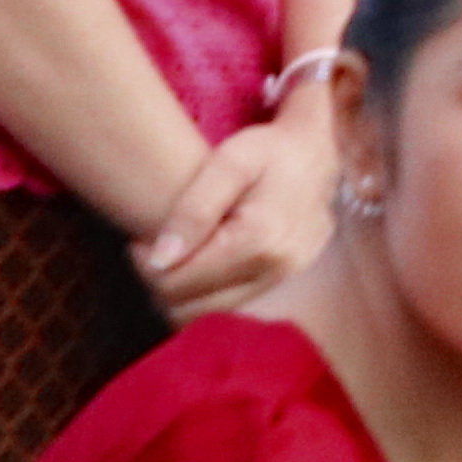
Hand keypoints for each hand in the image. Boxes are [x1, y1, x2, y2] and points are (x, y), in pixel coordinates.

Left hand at [134, 82, 339, 318]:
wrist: (319, 148)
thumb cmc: (270, 149)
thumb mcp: (229, 161)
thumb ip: (193, 209)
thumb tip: (160, 261)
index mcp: (259, 241)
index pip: (176, 283)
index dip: (145, 264)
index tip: (142, 236)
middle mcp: (277, 268)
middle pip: (189, 306)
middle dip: (162, 280)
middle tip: (159, 245)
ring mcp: (285, 278)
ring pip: (208, 313)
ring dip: (184, 289)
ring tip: (182, 249)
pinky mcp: (287, 279)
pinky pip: (230, 304)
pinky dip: (208, 288)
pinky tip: (207, 255)